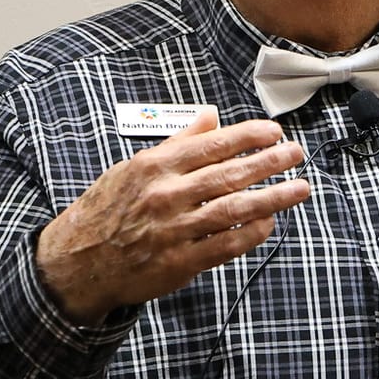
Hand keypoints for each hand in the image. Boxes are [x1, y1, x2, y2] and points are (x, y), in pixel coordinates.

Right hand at [35, 112, 309, 324]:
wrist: (79, 261)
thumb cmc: (108, 209)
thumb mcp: (134, 167)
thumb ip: (177, 142)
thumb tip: (209, 116)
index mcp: (156, 167)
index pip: (212, 145)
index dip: (248, 137)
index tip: (274, 132)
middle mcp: (166, 196)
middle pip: (229, 175)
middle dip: (269, 163)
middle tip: (296, 155)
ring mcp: (174, 231)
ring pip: (234, 210)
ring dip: (272, 198)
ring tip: (299, 188)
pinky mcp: (180, 262)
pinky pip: (225, 245)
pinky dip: (251, 233)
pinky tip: (270, 222)